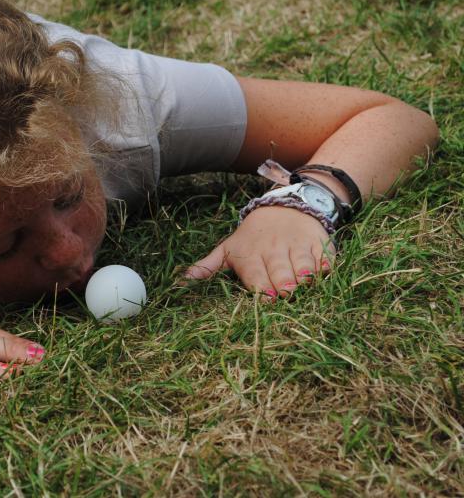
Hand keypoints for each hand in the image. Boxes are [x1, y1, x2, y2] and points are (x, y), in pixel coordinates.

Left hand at [184, 206, 334, 299]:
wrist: (284, 207)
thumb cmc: (252, 236)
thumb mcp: (228, 249)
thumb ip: (207, 267)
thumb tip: (181, 283)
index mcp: (250, 257)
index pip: (256, 278)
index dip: (262, 290)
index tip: (266, 300)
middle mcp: (274, 252)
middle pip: (281, 274)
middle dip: (284, 285)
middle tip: (286, 293)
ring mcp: (298, 248)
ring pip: (304, 267)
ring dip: (305, 278)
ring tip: (305, 285)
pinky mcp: (319, 244)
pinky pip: (325, 259)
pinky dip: (326, 267)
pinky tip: (325, 273)